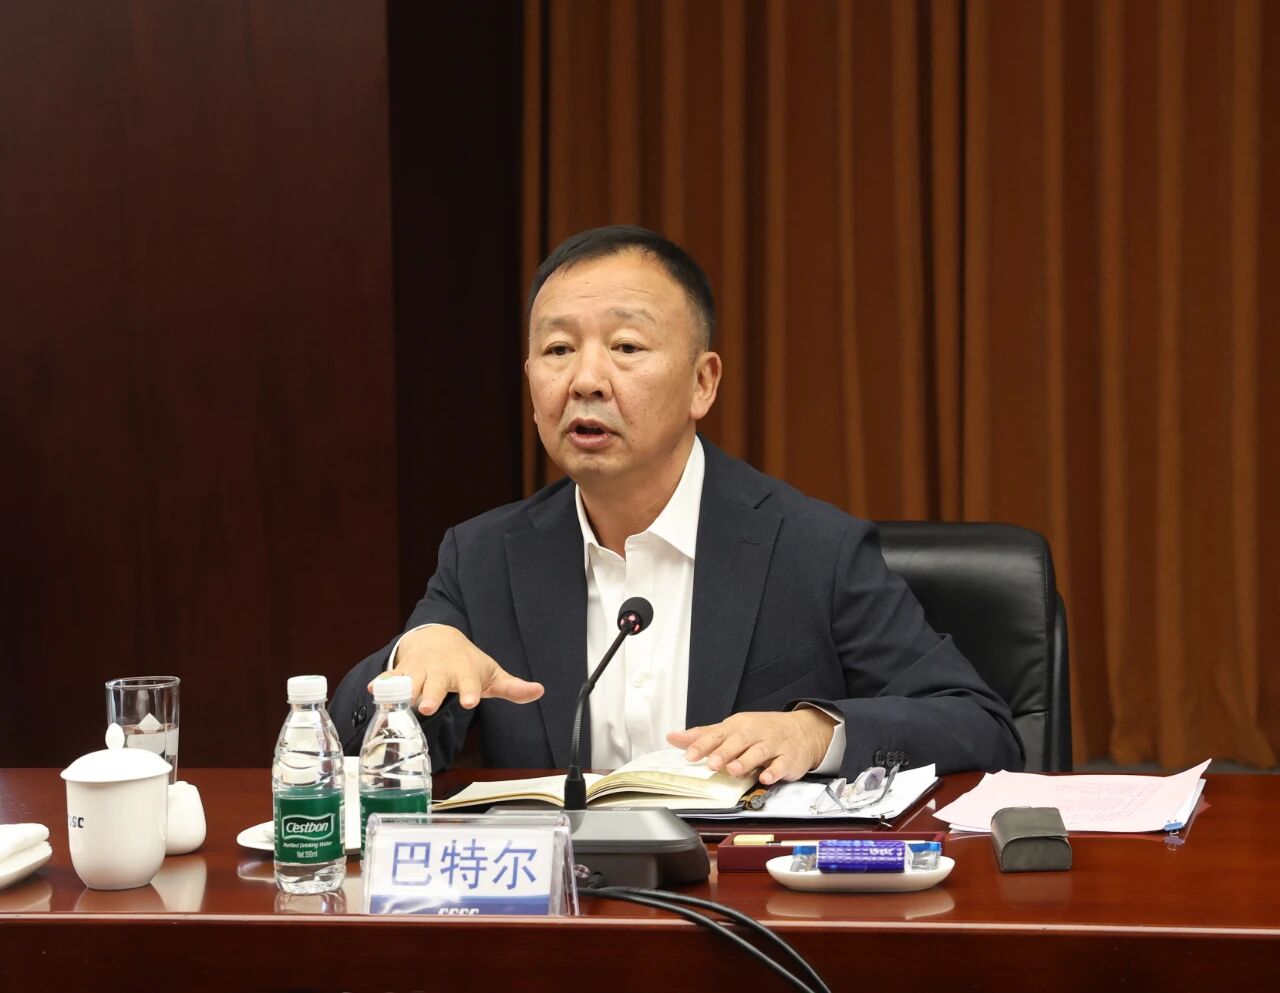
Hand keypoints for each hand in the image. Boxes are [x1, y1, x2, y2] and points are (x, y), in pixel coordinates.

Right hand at [368, 625, 543, 714]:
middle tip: (429, 707)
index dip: (470, 691)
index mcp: (465, 672)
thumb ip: (512, 687)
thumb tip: (539, 691)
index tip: (470, 701)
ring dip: (405, 690)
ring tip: (397, 700)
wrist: (439, 638)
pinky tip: (374, 689)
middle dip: (432, 694)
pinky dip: (383, 683)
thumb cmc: (468, 663)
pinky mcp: (403, 671)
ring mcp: (421, 670)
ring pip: (412, 681)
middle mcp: (442, 671)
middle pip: (436, 683)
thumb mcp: (491, 674)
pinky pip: (391, 678)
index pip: (470, 683)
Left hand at [666, 709, 837, 784]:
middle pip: (738, 741)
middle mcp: (754, 733)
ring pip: (759, 751)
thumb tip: (673, 738)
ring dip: (746, 761)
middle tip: (712, 764)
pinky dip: (775, 771)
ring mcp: (773, 745)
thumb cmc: (761, 731)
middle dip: (724, 752)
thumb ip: (703, 736)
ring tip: (733, 770)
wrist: (802, 730)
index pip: (717, 734)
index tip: (689, 755)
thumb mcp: (731, 729)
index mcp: (738, 726)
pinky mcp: (789, 758)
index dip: (703, 745)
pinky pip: (782, 764)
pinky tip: (766, 777)